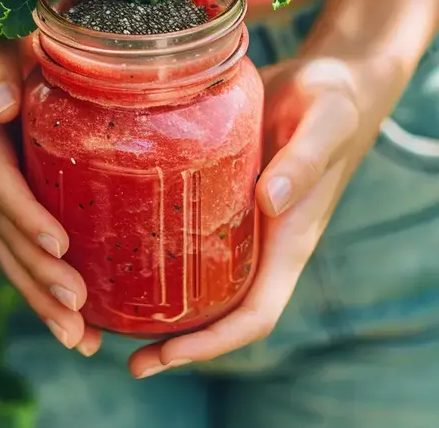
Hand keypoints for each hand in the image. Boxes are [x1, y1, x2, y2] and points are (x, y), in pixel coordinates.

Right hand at [0, 37, 101, 355]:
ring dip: (38, 296)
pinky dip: (39, 287)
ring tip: (79, 338)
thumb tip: (0, 104)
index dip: (24, 214)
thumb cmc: (11, 34)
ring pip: (5, 251)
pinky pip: (14, 250)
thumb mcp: (4, 38)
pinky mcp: (0, 201)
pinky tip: (73, 322)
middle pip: (0, 232)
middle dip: (36, 275)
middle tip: (77, 312)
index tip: (60, 244)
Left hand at [128, 56, 382, 377]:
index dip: (214, 342)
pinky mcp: (218, 198)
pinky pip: (186, 240)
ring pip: (198, 283)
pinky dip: (155, 256)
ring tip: (105, 319)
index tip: (170, 355)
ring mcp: (239, 225)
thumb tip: (271, 200)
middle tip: (123, 360)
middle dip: (177, 344)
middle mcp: (261, 244)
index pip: (255, 314)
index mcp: (289, 241)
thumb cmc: (333, 101)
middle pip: (219, 314)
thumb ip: (304, 157)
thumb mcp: (325, 121)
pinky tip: (112, 251)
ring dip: (158, 308)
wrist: (331, 78)